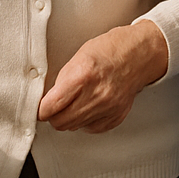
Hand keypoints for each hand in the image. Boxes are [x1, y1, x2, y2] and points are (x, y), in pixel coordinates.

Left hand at [38, 22, 167, 133]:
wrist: (139, 54)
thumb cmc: (111, 49)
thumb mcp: (79, 56)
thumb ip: (63, 80)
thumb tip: (48, 99)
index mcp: (82, 76)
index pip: (50, 107)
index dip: (40, 110)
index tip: (39, 108)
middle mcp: (96, 95)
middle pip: (61, 122)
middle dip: (53, 116)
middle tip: (55, 107)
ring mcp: (108, 108)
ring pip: (75, 127)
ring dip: (70, 118)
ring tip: (75, 102)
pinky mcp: (116, 116)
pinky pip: (91, 128)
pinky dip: (86, 121)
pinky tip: (89, 106)